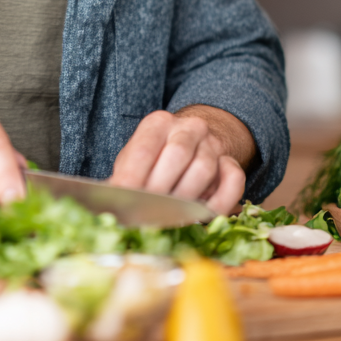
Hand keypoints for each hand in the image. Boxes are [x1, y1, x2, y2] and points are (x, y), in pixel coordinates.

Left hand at [109, 105, 254, 214]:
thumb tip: (106, 205)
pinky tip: (204, 214)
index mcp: (158, 123)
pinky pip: (234, 180)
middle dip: (161, 189)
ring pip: (204, 168)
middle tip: (148, 214)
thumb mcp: (133, 161)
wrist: (191, 141)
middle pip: (177, 154)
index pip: (145, 148)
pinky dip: (220, 201)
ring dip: (187, 198)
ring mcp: (212, 143)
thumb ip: (124, 179)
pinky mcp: (231, 161)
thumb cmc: (155, 158)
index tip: (124, 199)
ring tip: (172, 218)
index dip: (134, 177)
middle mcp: (188, 127)